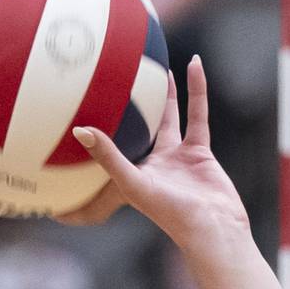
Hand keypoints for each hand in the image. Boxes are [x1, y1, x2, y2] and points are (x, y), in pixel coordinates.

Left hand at [72, 56, 246, 251]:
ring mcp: (176, 157)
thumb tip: (80, 130)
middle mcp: (152, 165)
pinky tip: (194, 63)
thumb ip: (107, 157)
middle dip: (129, 110)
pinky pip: (197, 112)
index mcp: (130, 174)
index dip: (94, 135)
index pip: (107, 151)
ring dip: (166, 94)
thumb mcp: (132, 182)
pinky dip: (196, 89)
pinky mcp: (199, 151)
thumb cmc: (169, 212)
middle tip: (117, 80)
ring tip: (158, 66)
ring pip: (169, 118)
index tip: (78, 111)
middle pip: (137, 131)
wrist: (211, 225)